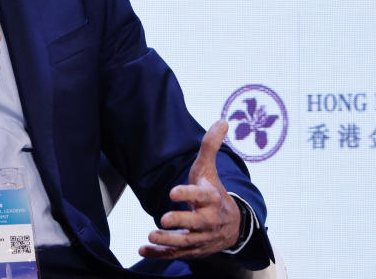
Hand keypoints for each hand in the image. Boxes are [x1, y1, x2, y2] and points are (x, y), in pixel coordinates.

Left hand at [139, 119, 240, 259]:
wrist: (232, 227)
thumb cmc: (213, 192)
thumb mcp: (209, 170)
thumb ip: (210, 147)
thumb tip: (222, 120)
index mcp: (212, 199)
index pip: (201, 196)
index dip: (188, 194)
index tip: (172, 192)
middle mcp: (208, 220)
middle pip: (196, 223)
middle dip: (180, 221)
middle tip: (163, 218)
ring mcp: (200, 237)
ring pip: (186, 242)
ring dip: (168, 241)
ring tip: (151, 236)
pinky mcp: (192, 250)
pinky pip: (175, 255)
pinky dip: (160, 255)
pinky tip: (143, 251)